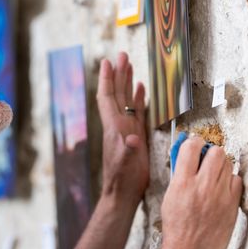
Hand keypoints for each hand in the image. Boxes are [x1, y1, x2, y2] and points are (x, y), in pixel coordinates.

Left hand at [96, 52, 147, 201]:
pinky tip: (141, 88)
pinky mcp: (136, 135)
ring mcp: (126, 129)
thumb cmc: (123, 179)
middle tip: (121, 55)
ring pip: (126, 100)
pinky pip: (137, 112)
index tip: (106, 62)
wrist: (123, 193)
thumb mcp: (126, 164)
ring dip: (127, 82)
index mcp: (114, 127)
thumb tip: (132, 139)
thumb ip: (129, 151)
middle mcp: (118, 124)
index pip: (108, 98)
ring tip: (129, 64)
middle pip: (117, 93)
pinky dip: (138, 98)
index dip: (107, 80)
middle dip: (118, 74)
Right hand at [159, 134, 241, 248]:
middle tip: (206, 160)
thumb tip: (187, 156)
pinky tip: (222, 189)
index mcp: (182, 184)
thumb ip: (179, 176)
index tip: (194, 144)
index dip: (193, 142)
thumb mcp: (169, 198)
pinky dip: (230, 181)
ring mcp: (220, 196)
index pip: (191, 147)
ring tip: (213, 176)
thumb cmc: (176, 228)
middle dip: (210, 152)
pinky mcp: (232, 206)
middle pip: (216, 151)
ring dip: (220, 166)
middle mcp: (203, 187)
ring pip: (228, 164)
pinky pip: (237, 180)